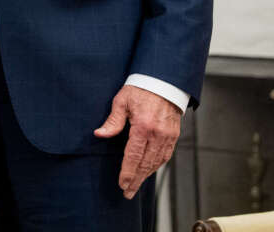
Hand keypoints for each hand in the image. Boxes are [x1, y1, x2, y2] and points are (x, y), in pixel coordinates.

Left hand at [93, 85, 180, 199]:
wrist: (164, 82)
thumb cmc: (140, 89)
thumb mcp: (122, 101)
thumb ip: (113, 121)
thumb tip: (100, 134)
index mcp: (143, 126)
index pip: (133, 156)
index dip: (127, 172)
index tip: (122, 184)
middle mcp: (157, 134)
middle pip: (145, 164)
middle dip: (136, 180)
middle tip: (127, 193)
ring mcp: (167, 136)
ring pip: (156, 162)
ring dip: (145, 176)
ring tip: (135, 186)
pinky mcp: (173, 136)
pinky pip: (165, 156)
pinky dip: (156, 166)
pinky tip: (148, 171)